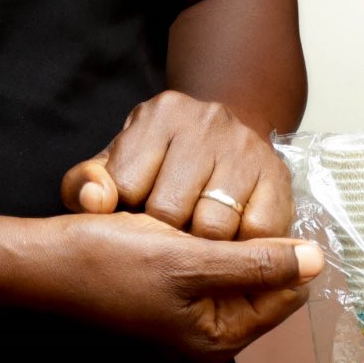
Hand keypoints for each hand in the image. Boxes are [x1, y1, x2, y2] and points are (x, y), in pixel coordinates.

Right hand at [26, 210, 321, 362]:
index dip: (283, 250)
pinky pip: (210, 261)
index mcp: (218, 338)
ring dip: (226, 237)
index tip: (259, 212)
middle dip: (250, 244)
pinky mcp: (173, 293)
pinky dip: (204, 238)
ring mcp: (190, 314)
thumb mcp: (189, 260)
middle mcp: (209, 334)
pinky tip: (183, 219)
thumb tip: (316, 260)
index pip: (286, 292)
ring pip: (237, 265)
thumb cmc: (109, 261)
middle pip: (264, 280)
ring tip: (196, 216)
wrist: (47, 259)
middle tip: (221, 208)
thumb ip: (256, 262)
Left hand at [61, 92, 292, 240]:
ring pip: (214, 227)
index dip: (126, 215)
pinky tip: (228, 240)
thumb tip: (95, 201)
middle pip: (171, 212)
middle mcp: (206, 121)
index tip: (134, 215)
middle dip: (164, 236)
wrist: (221, 140)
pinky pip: (256, 232)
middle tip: (167, 235)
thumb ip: (85, 184)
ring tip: (196, 241)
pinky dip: (241, 247)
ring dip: (203, 247)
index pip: (127, 187)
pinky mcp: (278, 175)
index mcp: (159, 115)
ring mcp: (246, 146)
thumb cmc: (156, 165)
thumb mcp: (115, 167)